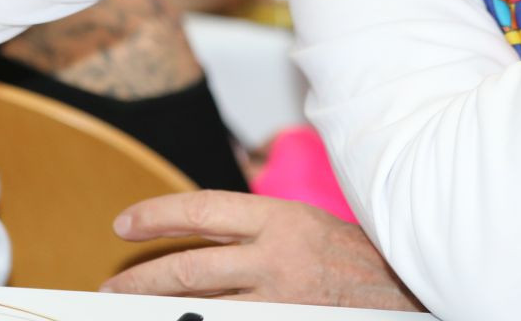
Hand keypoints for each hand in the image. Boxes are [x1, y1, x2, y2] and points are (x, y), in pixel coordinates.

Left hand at [103, 191, 419, 309]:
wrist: (410, 292)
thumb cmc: (354, 258)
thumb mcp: (304, 223)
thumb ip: (254, 227)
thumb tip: (197, 229)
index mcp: (280, 219)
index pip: (202, 211)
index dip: (156, 216)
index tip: (123, 225)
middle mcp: (278, 258)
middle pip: (191, 269)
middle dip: (142, 280)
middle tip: (110, 288)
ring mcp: (284, 300)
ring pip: (204, 309)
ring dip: (163, 313)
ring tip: (131, 313)